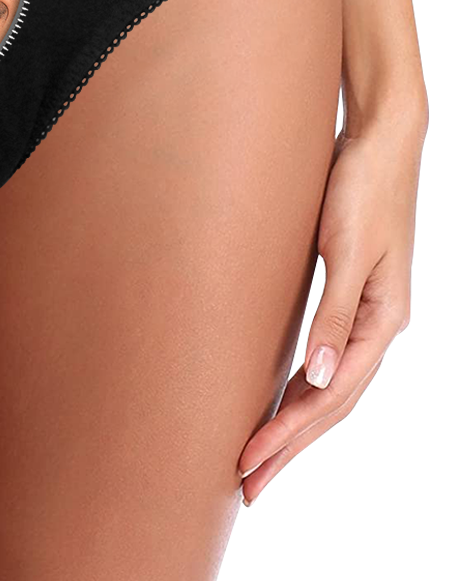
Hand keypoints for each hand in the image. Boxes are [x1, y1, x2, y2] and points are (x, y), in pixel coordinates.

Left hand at [237, 108, 425, 503]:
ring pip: (327, 385)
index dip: (288, 435)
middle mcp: (375, 326)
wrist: (378, 140)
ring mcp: (364, 312)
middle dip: (288, 445)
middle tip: (246, 486)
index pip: (329, 397)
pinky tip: (281, 398)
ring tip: (259, 457)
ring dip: (294, 422)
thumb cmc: (362, 186)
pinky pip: (324, 357)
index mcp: (381, 321)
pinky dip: (301, 385)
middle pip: (329, 403)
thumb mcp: (345, 248)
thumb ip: (332, 313)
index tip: (247, 463)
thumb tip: (318, 378)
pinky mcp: (347, 294)